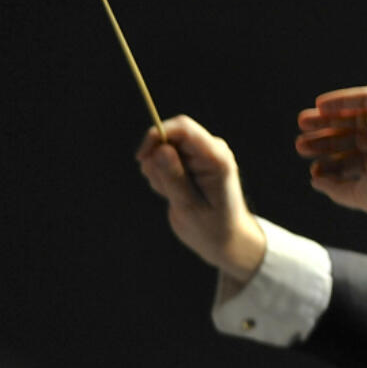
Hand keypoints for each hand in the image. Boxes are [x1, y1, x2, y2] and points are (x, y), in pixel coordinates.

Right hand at [136, 116, 266, 283]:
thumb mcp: (189, 208)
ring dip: (158, 171)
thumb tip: (160, 148)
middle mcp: (211, 150)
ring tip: (173, 196)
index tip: (141, 157)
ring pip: (163, 148)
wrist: (226, 239)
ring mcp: (202, 155)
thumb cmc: (212, 228)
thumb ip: (174, 177)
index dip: (157, 135)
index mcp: (217, 158)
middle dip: (156, 160)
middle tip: (164, 190)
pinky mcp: (192, 162)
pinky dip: (161, 176)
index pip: (183, 129)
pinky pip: (165, 159)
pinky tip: (174, 194)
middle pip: (170, 136)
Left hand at [295, 87, 366, 231]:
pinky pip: (364, 99)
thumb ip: (336, 188)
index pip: (355, 161)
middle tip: (301, 144)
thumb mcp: (359, 194)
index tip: (313, 168)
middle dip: (325, 139)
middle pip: (351, 137)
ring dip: (329, 118)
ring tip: (303, 123)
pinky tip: (321, 106)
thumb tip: (314, 179)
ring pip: (355, 117)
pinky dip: (342, 100)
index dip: (332, 163)